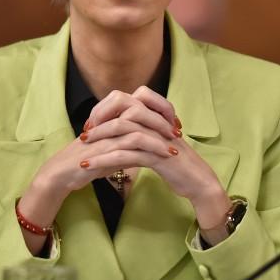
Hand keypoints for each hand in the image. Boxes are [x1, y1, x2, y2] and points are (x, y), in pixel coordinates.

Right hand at [18, 88, 175, 254]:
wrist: (62, 174)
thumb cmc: (86, 162)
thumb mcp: (110, 148)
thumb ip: (127, 142)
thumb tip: (148, 142)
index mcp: (110, 116)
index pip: (139, 102)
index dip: (158, 109)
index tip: (173, 122)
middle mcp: (109, 120)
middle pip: (141, 108)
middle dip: (163, 118)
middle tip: (178, 130)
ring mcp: (107, 133)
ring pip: (139, 126)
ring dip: (160, 135)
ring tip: (176, 145)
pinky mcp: (105, 148)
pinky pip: (133, 144)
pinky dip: (152, 148)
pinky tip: (165, 155)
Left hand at [84, 87, 231, 238]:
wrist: (198, 181)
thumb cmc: (176, 163)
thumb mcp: (157, 141)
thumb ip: (141, 130)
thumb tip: (116, 126)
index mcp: (155, 115)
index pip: (125, 98)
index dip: (105, 108)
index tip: (91, 123)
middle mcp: (155, 121)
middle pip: (122, 108)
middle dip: (98, 120)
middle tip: (83, 135)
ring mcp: (156, 137)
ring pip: (121, 130)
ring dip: (98, 141)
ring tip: (82, 154)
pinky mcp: (156, 155)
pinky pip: (125, 155)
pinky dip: (104, 160)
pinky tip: (91, 167)